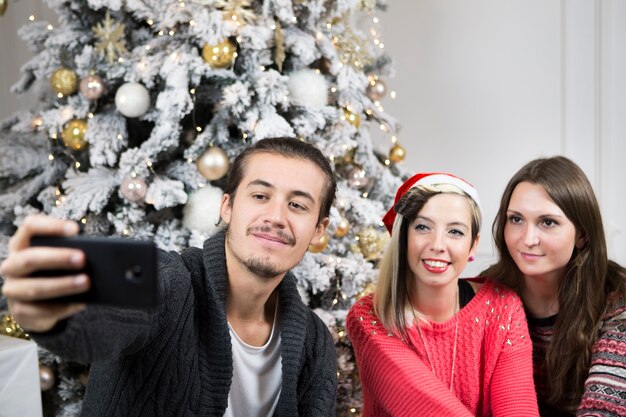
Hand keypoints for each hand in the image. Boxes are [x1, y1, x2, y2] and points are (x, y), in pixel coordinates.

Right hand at [0, 215, 89, 331]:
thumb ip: (70, 252)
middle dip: (57, 258)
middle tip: (82, 258)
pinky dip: (64, 307)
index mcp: (22, 245)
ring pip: (35, 288)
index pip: (30, 227)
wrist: (37, 305)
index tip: (75, 229)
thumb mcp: (59, 259)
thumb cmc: (53, 272)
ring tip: (86, 282)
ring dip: (63, 285)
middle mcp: (12, 266)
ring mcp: (13, 290)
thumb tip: (97, 255)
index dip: (51, 226)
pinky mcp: (20, 311)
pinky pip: (41, 311)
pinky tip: (81, 303)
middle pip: (29, 259)